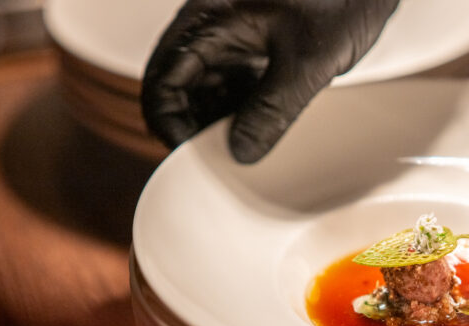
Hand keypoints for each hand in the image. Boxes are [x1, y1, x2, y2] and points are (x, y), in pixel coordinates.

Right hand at [142, 0, 398, 162]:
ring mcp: (230, 38)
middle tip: (218, 161)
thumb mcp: (306, 64)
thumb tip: (242, 150)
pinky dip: (238, 112)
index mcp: (207, 20)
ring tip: (241, 150)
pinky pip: (232, 86)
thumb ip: (271, 111)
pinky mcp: (252, 48)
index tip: (192, 156)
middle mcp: (210, 28)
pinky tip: (257, 132)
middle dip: (192, 127)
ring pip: (204, 91)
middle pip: (177, 89)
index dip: (170, 125)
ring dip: (215, 123)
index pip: (161, 81)